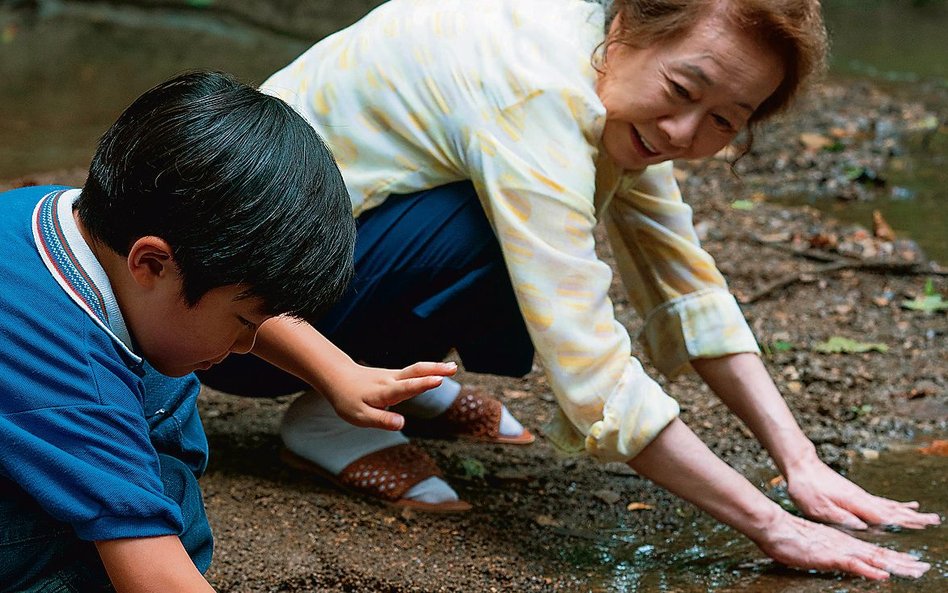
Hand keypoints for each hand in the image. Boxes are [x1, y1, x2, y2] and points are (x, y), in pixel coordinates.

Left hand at [321, 361, 456, 430]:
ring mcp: (393, 376)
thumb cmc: (348, 399)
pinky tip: (438, 371)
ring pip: (416, 369)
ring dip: (435, 367)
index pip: (406, 387)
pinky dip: (428, 370)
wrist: (339, 378)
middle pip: (415, 372)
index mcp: (384, 392)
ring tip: (453, 368)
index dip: (422, 384)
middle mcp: (391, 380)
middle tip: (454, 369)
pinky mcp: (394, 376)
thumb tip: (401, 424)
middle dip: (435, 370)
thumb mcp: (360, 416)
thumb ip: (382, 420)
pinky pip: (413, 371)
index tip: (438, 381)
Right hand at [755, 511, 930, 579]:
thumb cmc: (789, 538)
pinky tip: (881, 575)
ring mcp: (838, 550)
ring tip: (913, 571)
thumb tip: (845, 558)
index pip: (874, 553)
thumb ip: (831, 553)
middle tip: (923, 569)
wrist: (773, 526)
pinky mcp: (828, 555)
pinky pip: (852, 565)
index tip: (913, 564)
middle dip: (903, 563)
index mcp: (844, 544)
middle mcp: (846, 545)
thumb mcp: (815, 548)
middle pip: (879, 555)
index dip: (895, 559)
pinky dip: (868, 570)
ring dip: (894, 566)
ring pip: (872, 559)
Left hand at [786, 459, 941, 529]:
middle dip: (912, 517)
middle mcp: (861, 498)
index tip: (921, 525)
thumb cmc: (806, 488)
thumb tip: (863, 527)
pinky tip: (903, 506)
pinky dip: (894, 505)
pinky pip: (880, 502)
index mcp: (854, 503)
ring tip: (925, 515)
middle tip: (933, 520)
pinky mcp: (854, 493)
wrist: (801, 465)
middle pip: (892, 510)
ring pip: (888, 505)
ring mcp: (859, 495)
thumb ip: (840, 518)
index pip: (883, 515)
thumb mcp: (817, 507)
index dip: (902, 522)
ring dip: (907, 512)